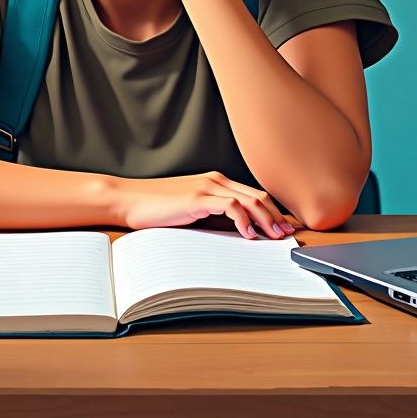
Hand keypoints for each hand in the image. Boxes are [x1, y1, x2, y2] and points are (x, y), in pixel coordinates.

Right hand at [115, 171, 302, 239]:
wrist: (128, 200)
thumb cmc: (155, 209)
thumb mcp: (190, 211)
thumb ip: (211, 215)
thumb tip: (237, 233)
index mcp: (214, 182)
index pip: (253, 194)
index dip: (272, 210)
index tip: (284, 227)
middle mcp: (214, 180)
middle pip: (257, 195)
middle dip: (276, 216)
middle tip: (287, 235)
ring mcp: (206, 187)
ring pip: (249, 199)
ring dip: (266, 219)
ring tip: (275, 237)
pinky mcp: (197, 198)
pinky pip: (230, 205)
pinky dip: (244, 220)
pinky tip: (249, 234)